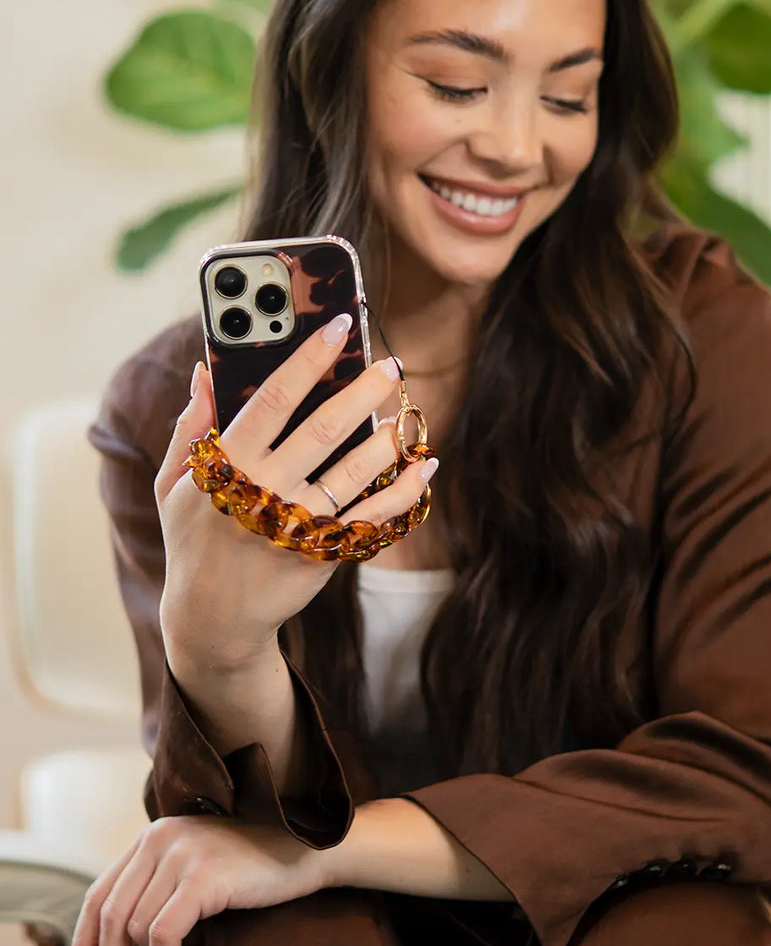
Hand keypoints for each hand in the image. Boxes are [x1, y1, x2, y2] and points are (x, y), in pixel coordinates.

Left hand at [69, 815, 330, 945]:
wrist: (305, 853)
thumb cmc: (253, 867)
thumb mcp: (197, 866)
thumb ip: (159, 885)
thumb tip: (116, 943)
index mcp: (154, 835)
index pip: (99, 892)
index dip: (82, 938)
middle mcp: (160, 838)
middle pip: (109, 915)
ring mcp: (182, 855)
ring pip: (136, 930)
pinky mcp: (202, 876)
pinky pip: (162, 935)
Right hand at [157, 314, 437, 671]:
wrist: (212, 619)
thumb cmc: (193, 539)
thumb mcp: (173, 482)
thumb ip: (191, 425)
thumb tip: (205, 370)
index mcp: (227, 465)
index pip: (271, 398)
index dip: (307, 359)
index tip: (340, 326)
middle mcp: (265, 492)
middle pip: (323, 430)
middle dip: (361, 391)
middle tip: (390, 364)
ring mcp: (298, 526)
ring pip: (354, 473)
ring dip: (387, 440)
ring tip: (404, 413)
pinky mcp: (324, 554)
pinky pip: (373, 519)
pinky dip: (403, 492)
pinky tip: (423, 466)